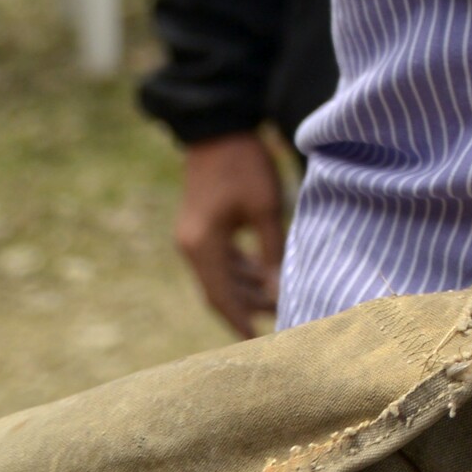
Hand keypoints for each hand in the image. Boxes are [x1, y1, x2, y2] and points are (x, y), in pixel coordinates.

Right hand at [175, 132, 285, 335]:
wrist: (218, 127)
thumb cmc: (244, 165)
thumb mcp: (265, 208)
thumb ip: (271, 251)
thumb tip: (278, 290)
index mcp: (202, 246)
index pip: (221, 297)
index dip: (240, 322)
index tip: (258, 344)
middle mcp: (191, 246)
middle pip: (220, 290)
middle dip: (248, 307)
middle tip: (280, 319)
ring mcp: (193, 237)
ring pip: (220, 275)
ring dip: (246, 289)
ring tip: (277, 300)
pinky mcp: (201, 226)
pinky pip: (220, 259)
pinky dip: (240, 270)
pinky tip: (262, 276)